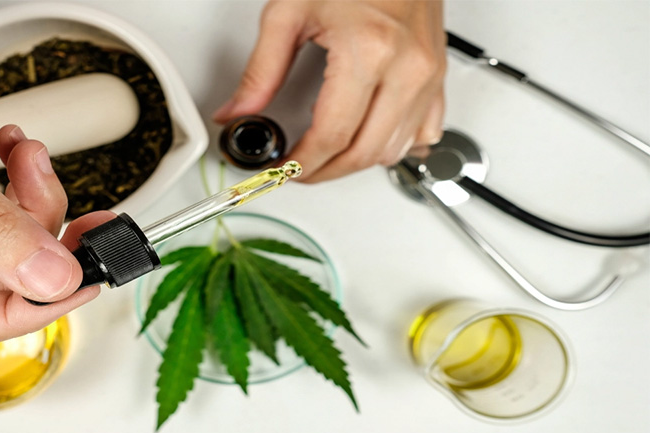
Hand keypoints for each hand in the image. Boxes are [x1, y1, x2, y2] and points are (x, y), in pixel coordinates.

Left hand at [214, 0, 445, 181]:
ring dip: (357, 163)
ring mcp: (428, 75)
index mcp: (369, 51)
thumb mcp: (289, 13)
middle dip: (326, 172)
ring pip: (393, 152)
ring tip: (328, 153)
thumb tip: (238, 111)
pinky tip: (369, 138)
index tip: (285, 170)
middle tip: (300, 170)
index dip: (303, 164)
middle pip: (364, 153)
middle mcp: (407, 68)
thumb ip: (261, 70)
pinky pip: (422, 135)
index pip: (332, 135)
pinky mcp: (438, 78)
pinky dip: (394, 148)